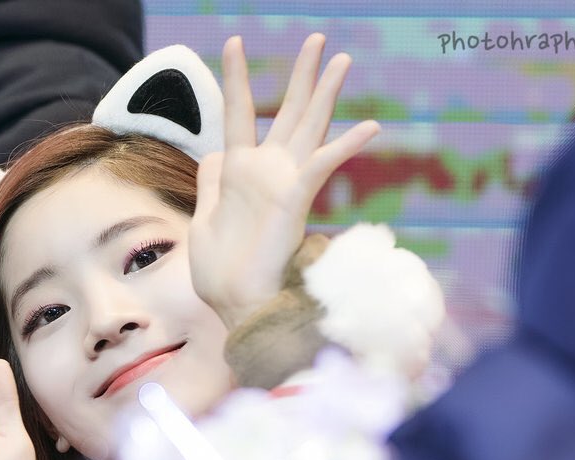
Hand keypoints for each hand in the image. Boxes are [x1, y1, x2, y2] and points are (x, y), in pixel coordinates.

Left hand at [189, 34, 380, 330]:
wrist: (234, 305)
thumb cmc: (220, 273)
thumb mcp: (202, 219)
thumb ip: (211, 183)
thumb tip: (213, 154)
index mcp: (240, 173)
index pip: (240, 114)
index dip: (236, 78)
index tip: (233, 42)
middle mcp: (267, 172)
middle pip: (290, 112)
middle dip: (303, 75)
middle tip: (318, 39)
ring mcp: (284, 184)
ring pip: (310, 128)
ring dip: (327, 94)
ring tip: (343, 60)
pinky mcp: (295, 200)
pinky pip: (324, 165)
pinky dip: (346, 145)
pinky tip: (371, 126)